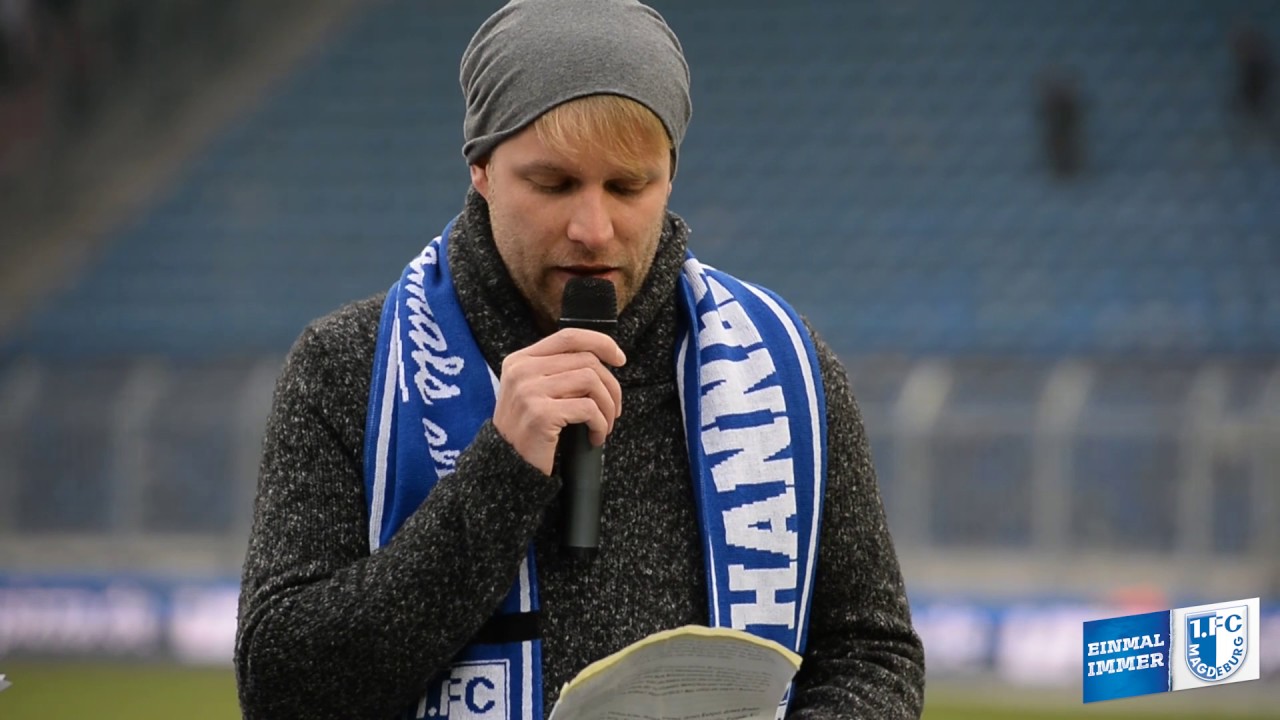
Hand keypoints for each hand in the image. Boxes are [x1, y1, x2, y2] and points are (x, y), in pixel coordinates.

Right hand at [493, 328, 625, 475]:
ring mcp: (529, 391)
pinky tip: (595, 437)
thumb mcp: (534, 391)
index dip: (600, 342)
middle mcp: (522, 371)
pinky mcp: (540, 414)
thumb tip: (601, 359)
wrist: (508, 466)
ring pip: (591, 381)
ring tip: (604, 425)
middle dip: (611, 386)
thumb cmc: (529, 430)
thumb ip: (557, 371)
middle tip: (614, 409)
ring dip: (607, 406)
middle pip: (586, 360)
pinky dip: (600, 425)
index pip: (568, 337)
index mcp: (521, 360)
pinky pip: (588, 409)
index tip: (619, 358)